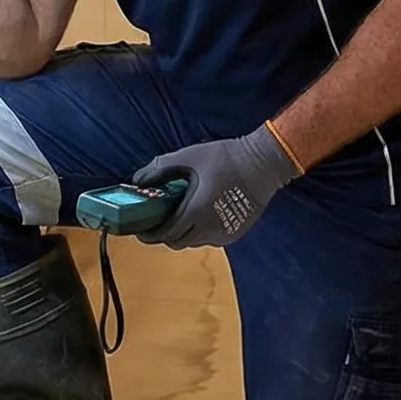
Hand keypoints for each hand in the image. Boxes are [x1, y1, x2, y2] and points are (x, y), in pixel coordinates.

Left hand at [134, 125, 301, 250]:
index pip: (165, 234)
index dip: (149, 235)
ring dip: (182, 234)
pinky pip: (209, 239)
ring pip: (194, 242)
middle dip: (164, 235)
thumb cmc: (225, 158)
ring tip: (179, 215)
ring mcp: (224, 234)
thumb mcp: (188, 156)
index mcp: (195, 212)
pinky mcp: (235, 234)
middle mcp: (209, 230)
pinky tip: (200, 215)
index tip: (140, 230)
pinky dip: (199, 232)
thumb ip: (160, 168)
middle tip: (157, 221)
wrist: (263, 163)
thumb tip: (137, 180)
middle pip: (178, 242)